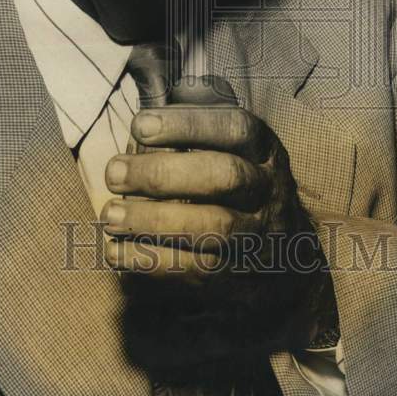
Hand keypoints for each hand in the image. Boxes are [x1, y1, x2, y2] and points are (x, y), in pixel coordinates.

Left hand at [101, 80, 334, 368]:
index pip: (236, 128)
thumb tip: (143, 118)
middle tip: (114, 173)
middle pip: (224, 176)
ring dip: (153, 221)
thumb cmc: (237, 185)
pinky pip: (197, 270)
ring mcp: (259, 236)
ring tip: (110, 215)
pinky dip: (151, 260)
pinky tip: (116, 250)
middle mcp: (269, 189)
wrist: (286, 257)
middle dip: (164, 174)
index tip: (139, 125)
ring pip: (212, 228)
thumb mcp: (232, 148)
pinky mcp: (241, 277)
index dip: (187, 125)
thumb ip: (195, 129)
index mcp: (264, 150)